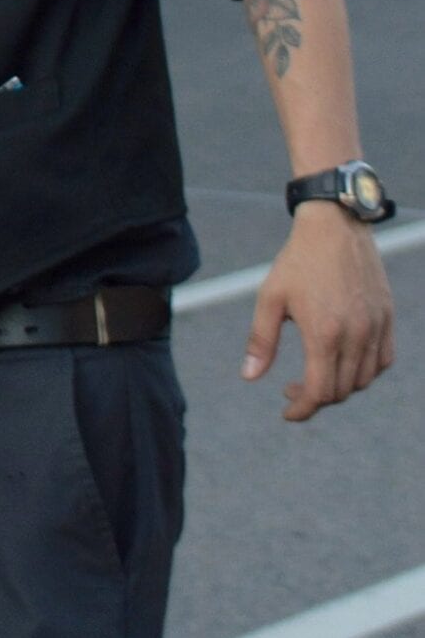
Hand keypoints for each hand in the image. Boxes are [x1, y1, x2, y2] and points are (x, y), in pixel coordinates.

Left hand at [241, 203, 394, 420]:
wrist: (335, 226)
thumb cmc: (297, 261)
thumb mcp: (270, 298)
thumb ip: (261, 341)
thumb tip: (249, 377)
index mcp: (324, 333)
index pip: (319, 392)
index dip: (301, 409)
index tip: (286, 411)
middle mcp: (355, 335)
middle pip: (341, 391)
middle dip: (315, 398)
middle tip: (292, 388)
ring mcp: (375, 326)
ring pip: (364, 380)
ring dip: (340, 387)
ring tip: (316, 375)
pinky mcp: (386, 317)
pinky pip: (382, 360)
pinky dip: (364, 371)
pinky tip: (343, 362)